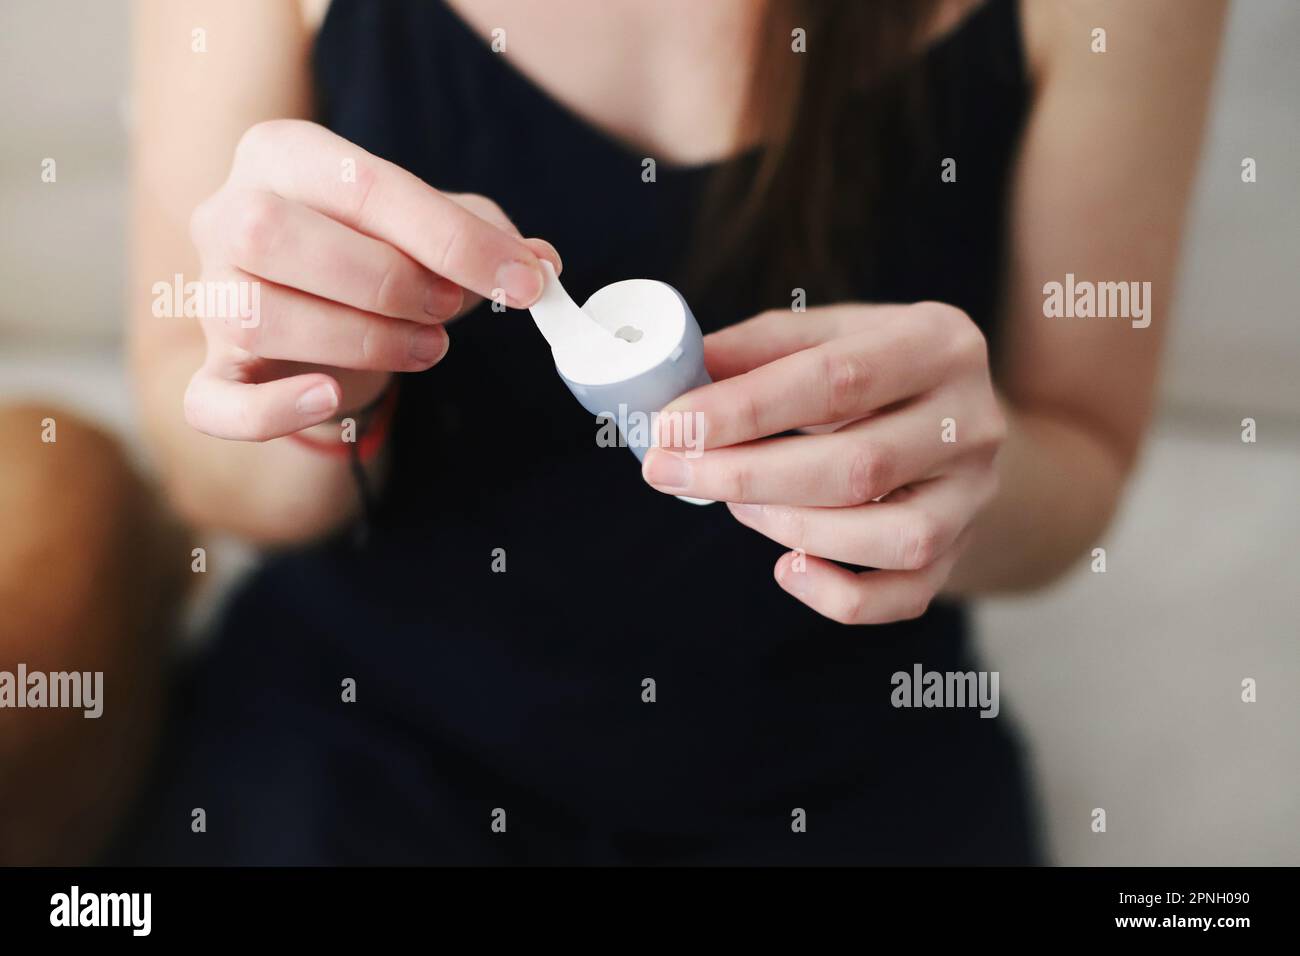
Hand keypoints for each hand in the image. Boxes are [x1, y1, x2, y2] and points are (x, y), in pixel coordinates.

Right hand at [183, 119, 559, 439]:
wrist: (321, 315)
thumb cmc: (376, 255)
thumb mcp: (433, 229)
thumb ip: (484, 237)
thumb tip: (540, 264)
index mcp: (283, 154)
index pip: (363, 184)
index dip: (454, 239)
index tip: (523, 282)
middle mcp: (228, 213)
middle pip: (273, 233)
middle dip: (385, 280)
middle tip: (448, 310)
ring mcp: (209, 294)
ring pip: (254, 315)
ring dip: (360, 340)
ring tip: (428, 347)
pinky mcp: (211, 372)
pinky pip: (213, 400)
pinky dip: (271, 410)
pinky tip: (331, 398)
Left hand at [642, 302, 1005, 624]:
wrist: (957, 420)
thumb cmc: (874, 372)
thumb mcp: (830, 334)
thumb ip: (762, 347)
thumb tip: (685, 368)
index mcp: (938, 344)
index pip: (836, 380)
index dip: (745, 409)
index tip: (672, 426)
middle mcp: (972, 421)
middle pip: (859, 466)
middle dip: (746, 476)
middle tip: (669, 472)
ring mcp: (973, 495)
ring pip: (891, 538)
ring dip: (793, 529)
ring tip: (736, 505)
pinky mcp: (962, 550)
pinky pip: (906, 597)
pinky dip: (836, 595)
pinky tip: (787, 568)